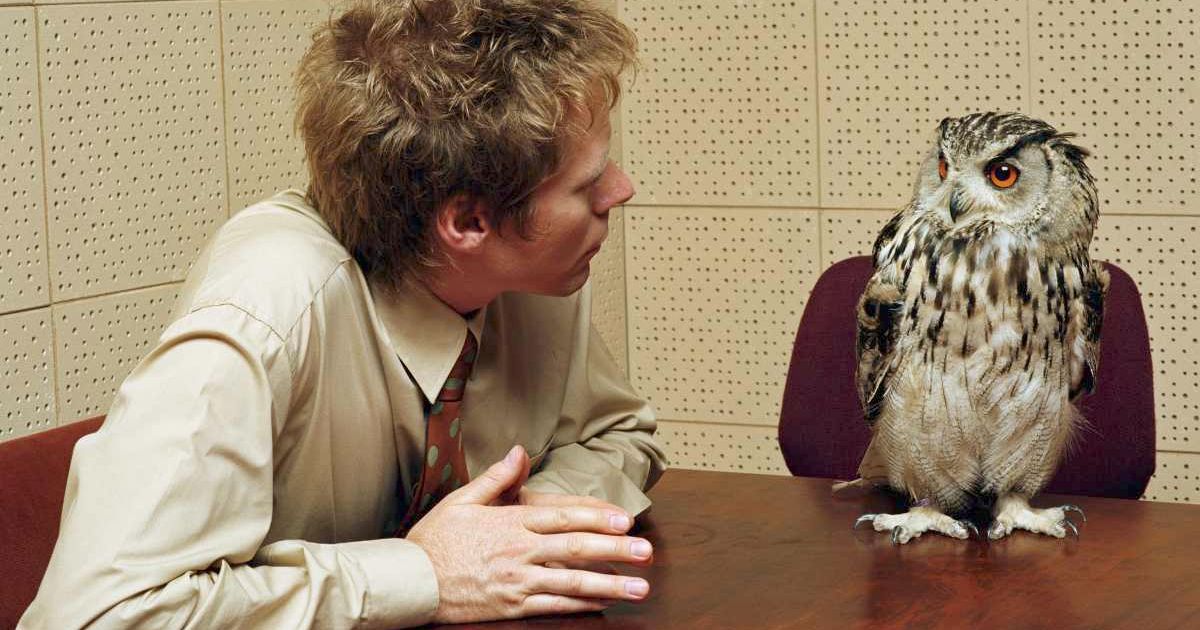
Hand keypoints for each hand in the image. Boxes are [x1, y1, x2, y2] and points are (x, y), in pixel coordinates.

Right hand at [406, 445, 653, 623]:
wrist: (410, 582)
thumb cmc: (434, 540)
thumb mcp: (462, 501)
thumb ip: (497, 478)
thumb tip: (520, 452)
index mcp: (511, 522)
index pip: (564, 517)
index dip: (597, 517)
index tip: (624, 519)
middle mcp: (519, 552)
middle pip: (576, 548)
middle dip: (616, 550)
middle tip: (646, 552)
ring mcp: (517, 581)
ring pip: (572, 582)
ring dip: (609, 584)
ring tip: (639, 586)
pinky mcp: (512, 607)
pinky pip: (554, 606)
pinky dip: (581, 605)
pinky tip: (604, 603)